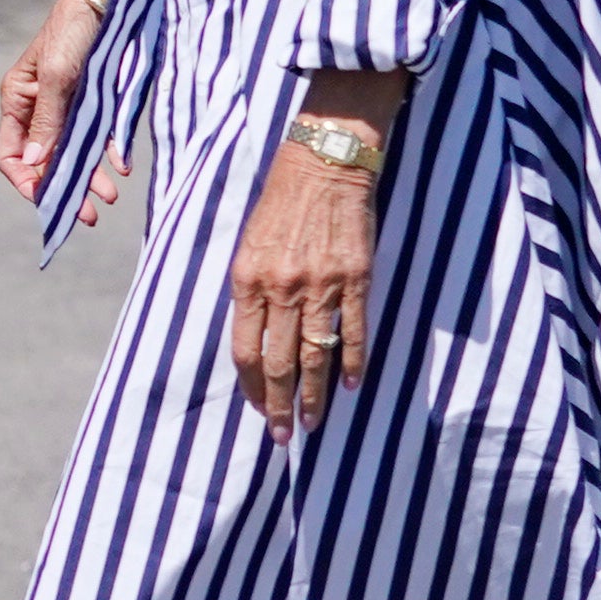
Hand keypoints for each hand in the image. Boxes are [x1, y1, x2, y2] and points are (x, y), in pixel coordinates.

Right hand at [0, 0, 111, 212]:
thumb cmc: (75, 29)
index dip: (27, 181)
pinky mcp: (96, 99)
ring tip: (111, 197)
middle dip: (66, 190)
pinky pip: (100, 136)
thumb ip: (47, 121)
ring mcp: (69, 105)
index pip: (12, 155)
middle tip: (90, 216)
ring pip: (75, 154)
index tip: (50, 201)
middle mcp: (40, 108)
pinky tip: (122, 166)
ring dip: (90, 177)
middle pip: (46, 161)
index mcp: (18, 100)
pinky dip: (110, 154)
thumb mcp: (57, 76)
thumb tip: (36, 164)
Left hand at [225, 84, 396, 435]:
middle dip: (279, 404)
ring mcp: (321, 285)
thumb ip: (251, 290)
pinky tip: (348, 387)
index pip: (244, 349)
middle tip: (283, 435)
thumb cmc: (281, 202)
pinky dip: (352, 363)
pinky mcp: (356, 279)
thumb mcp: (249, 243)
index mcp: (247, 279)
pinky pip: (354, 332)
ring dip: (314, 395)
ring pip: (316, 355)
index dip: (251, 385)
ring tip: (312, 423)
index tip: (258, 408)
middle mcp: (281, 287)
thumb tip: (253, 336)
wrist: (325, 163)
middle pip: (279, 362)